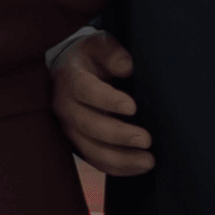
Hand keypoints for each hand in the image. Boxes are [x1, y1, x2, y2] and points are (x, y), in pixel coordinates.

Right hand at [54, 33, 153, 176]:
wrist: (68, 75)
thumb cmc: (89, 59)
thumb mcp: (99, 46)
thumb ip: (113, 53)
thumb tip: (127, 66)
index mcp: (71, 80)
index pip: (86, 91)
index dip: (108, 100)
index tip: (132, 106)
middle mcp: (66, 107)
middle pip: (89, 125)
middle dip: (119, 135)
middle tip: (146, 139)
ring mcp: (70, 130)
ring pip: (92, 150)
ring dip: (121, 159)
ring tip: (148, 160)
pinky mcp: (78, 145)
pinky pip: (96, 162)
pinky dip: (119, 168)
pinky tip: (139, 166)